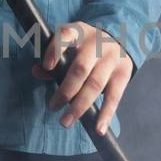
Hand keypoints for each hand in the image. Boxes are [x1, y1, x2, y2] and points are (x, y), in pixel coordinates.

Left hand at [31, 20, 132, 135]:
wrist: (117, 39)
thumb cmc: (84, 46)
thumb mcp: (69, 44)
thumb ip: (53, 58)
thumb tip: (36, 71)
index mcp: (79, 32)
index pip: (66, 36)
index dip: (56, 51)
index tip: (47, 67)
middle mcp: (97, 43)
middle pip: (80, 68)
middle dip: (66, 91)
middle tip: (53, 107)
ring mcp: (112, 58)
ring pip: (95, 85)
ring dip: (79, 106)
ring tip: (66, 122)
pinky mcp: (124, 73)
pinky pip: (114, 96)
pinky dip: (106, 114)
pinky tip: (98, 129)